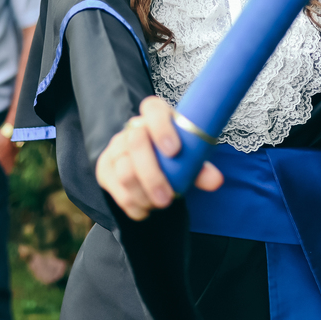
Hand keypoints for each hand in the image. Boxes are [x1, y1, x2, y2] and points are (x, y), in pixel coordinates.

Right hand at [94, 96, 222, 220]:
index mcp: (156, 117)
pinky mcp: (105, 169)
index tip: (174, 151)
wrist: (148, 168)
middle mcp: (133, 129)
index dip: (161, 127)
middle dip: (152, 176)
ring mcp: (116, 148)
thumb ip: (200, 168)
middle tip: (167, 199)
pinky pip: (116, 189)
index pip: (153, 109)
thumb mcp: (189, 160)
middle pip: (135, 143)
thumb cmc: (174, 159)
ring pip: (124, 171)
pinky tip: (145, 210)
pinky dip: (133, 205)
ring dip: (144, 194)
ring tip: (159, 205)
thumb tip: (215, 180)